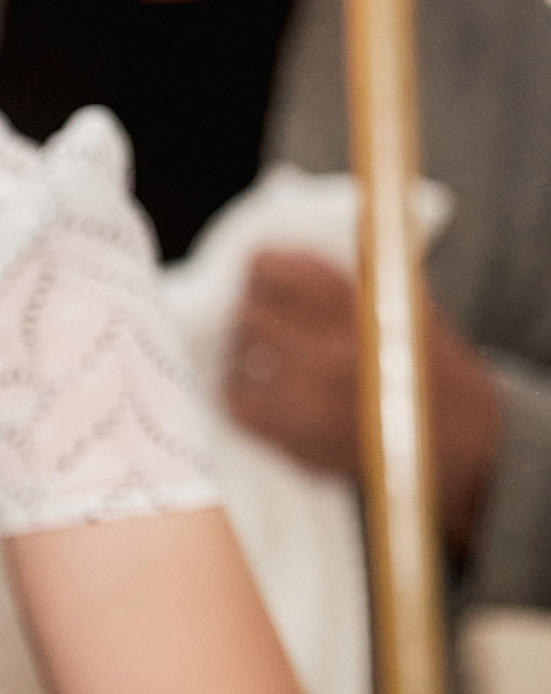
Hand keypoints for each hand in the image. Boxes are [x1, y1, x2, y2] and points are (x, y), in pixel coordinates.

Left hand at [224, 248, 502, 556]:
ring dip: (241, 351)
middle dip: (248, 312)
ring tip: (259, 352)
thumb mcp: (399, 301)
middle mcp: (326, 351)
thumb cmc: (422, 359)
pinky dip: (238, 391)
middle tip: (255, 315)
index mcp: (356, 308)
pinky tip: (257, 386)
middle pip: (248, 316)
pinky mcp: (292, 435)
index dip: (258, 271)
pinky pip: (237, 403)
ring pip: (237, 359)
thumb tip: (284, 258)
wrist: (456, 434)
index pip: (274, 273)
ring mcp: (306, 397)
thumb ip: (346, 276)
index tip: (257, 275)